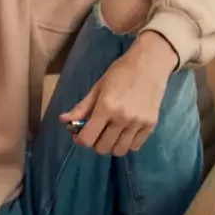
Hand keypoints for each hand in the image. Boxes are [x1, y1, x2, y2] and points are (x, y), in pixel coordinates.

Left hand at [60, 31, 177, 155]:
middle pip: (102, 148)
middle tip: (95, 131)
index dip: (79, 140)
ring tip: (110, 133)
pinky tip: (124, 132)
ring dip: (111, 145)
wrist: (149, 64)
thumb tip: (63, 120)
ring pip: (119, 151)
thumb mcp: (98, 87)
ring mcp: (138, 124)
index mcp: (106, 107)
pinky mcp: (151, 125)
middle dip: (94, 142)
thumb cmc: (120, 72)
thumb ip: (82, 107)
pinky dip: (126, 144)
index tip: (79, 134)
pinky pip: (135, 147)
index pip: (88, 138)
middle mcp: (122, 119)